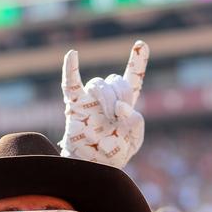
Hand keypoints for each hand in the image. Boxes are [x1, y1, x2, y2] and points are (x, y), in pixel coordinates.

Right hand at [58, 40, 148, 167]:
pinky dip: (70, 69)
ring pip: (99, 83)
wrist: (92, 167)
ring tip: (108, 117)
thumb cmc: (112, 154)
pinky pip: (70, 84)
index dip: (137, 62)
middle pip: (116, 80)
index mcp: (123, 105)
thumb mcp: (134, 141)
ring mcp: (89, 100)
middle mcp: (106, 98)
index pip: (132, 79)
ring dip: (107, 98)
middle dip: (121, 96)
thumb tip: (121, 107)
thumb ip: (136, 123)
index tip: (141, 44)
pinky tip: (73, 54)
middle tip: (118, 118)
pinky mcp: (75, 106)